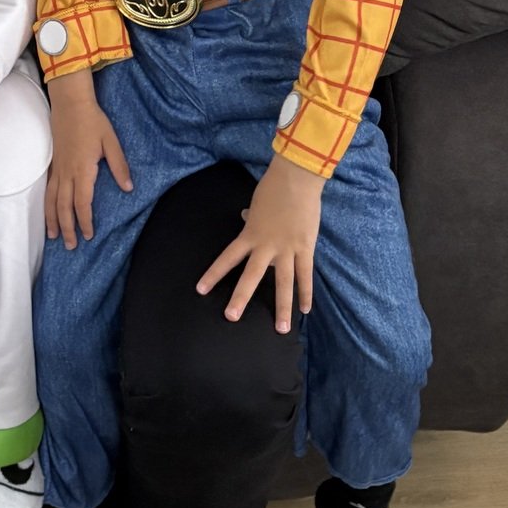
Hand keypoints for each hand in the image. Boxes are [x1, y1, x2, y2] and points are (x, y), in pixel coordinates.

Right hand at [45, 72, 131, 247]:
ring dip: (52, 220)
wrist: (70, 104)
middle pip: (63, 207)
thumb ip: (119, 165)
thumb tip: (128, 187)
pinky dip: (46, 205)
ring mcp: (57, 169)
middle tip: (70, 246)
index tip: (89, 235)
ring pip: (51, 200)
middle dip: (66, 228)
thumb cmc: (93, 121)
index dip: (85, 221)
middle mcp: (67, 173)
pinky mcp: (52, 164)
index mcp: (82, 170)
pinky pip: (47, 190)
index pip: (82, 203)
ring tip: (53, 236)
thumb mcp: (111, 142)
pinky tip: (47, 212)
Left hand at [195, 155, 323, 331]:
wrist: (296, 179)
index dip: (214, 274)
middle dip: (240, 297)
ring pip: (283, 283)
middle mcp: (266, 246)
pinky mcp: (305, 248)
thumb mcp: (256, 205)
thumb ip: (251, 219)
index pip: (227, 258)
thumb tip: (245, 220)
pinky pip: (305, 275)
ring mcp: (287, 249)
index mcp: (250, 235)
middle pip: (250, 276)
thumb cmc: (273, 187)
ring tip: (281, 329)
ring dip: (281, 307)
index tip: (200, 289)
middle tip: (230, 317)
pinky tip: (305, 310)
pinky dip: (306, 293)